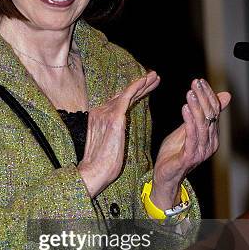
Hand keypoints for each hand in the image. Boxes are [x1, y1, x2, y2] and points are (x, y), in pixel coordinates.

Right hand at [78, 71, 160, 197]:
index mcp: (97, 118)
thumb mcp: (107, 145)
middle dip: (139, 86)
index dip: (132, 94)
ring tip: (154, 77)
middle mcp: (99, 112)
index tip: (144, 88)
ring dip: (142, 84)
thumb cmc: (101, 165)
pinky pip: (127, 97)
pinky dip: (137, 86)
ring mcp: (105, 113)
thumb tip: (118, 134)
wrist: (94, 172)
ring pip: (127, 94)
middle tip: (152, 77)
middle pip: (122, 95)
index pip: (117, 102)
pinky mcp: (114, 117)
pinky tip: (146, 80)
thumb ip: (112, 134)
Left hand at [151, 78, 230, 209]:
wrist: (165, 176)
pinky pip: (191, 136)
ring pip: (202, 125)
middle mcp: (209, 144)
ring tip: (190, 93)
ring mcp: (201, 151)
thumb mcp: (186, 130)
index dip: (208, 95)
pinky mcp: (190, 157)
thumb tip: (218, 97)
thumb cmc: (174, 153)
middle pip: (210, 116)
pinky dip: (189, 121)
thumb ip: (198, 115)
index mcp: (210, 136)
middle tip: (195, 83)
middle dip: (203, 97)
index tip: (200, 81)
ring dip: (196, 107)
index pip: (214, 112)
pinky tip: (185, 108)